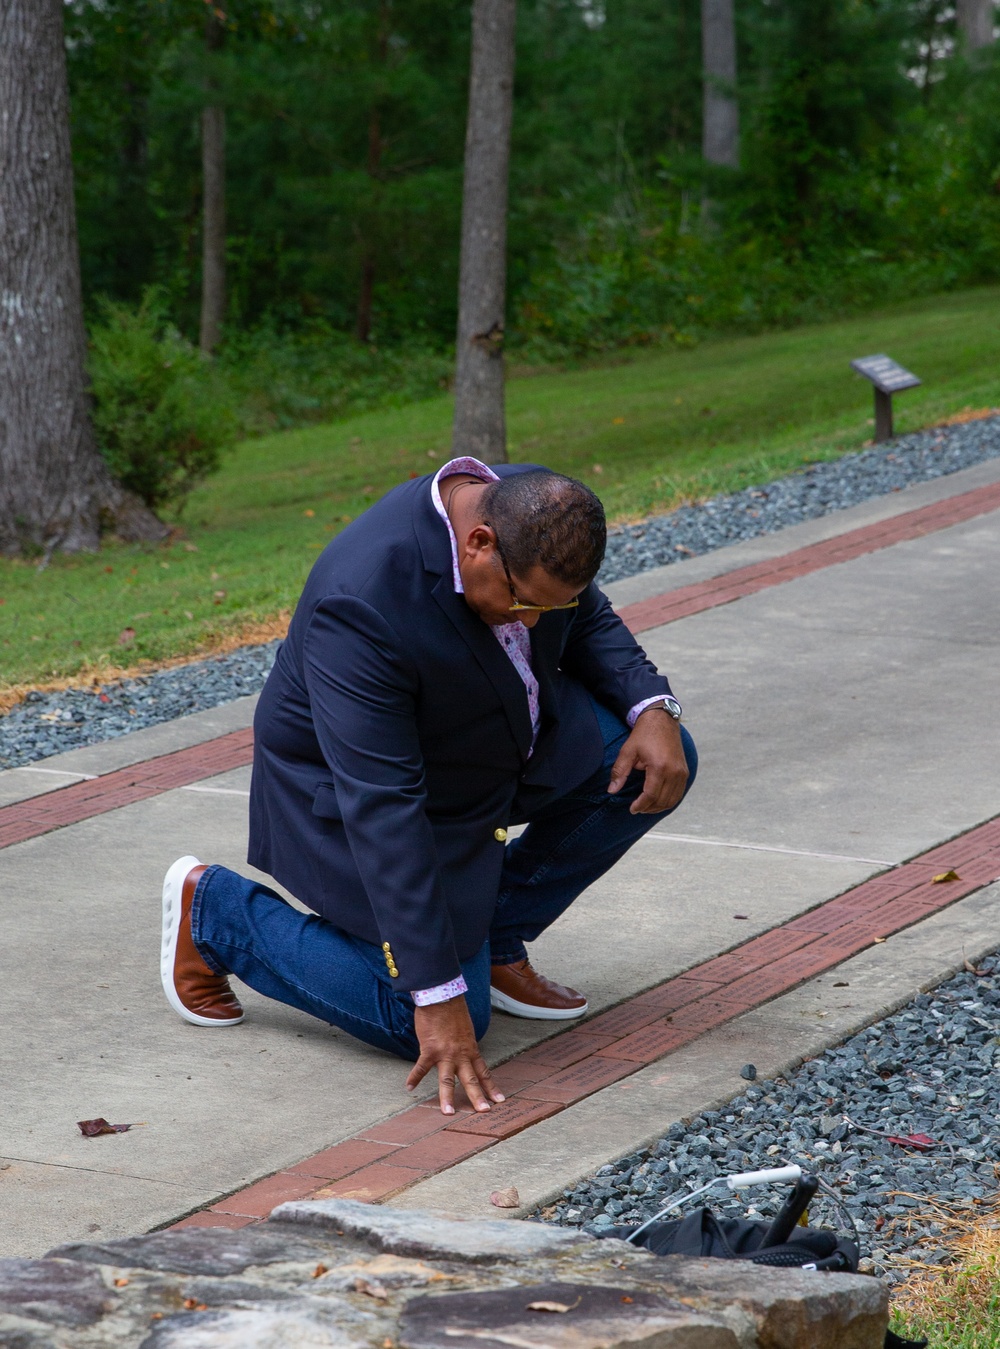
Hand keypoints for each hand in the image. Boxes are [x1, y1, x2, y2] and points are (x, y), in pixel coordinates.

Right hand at [406, 998, 505, 1114]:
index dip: (491, 1086)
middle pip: (471, 1080)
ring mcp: (445, 1053)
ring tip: (447, 1113)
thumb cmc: (453, 1010)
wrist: (442, 996)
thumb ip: (465, 1044)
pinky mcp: (430, 1049)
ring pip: (448, 1079)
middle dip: (478, 1097)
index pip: (484, 1072)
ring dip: (447, 1097)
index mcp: (471, 1049)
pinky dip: (414, 1077)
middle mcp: (461, 1054)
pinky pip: (421, 1067)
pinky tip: (409, 1088)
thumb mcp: (465, 1029)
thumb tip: (463, 1052)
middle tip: (484, 1112)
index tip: (500, 1100)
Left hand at [607, 709, 687, 813]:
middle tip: (637, 809)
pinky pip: (678, 793)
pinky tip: (657, 800)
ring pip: (672, 800)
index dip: (640, 805)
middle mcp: (674, 772)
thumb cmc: (644, 734)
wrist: (662, 720)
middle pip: (662, 800)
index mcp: (659, 767)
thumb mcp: (628, 751)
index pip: (650, 795)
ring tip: (646, 807)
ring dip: (659, 807)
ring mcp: (682, 772)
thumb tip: (611, 790)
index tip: (632, 809)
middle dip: (648, 808)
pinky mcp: (685, 771)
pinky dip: (668, 800)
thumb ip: (619, 772)